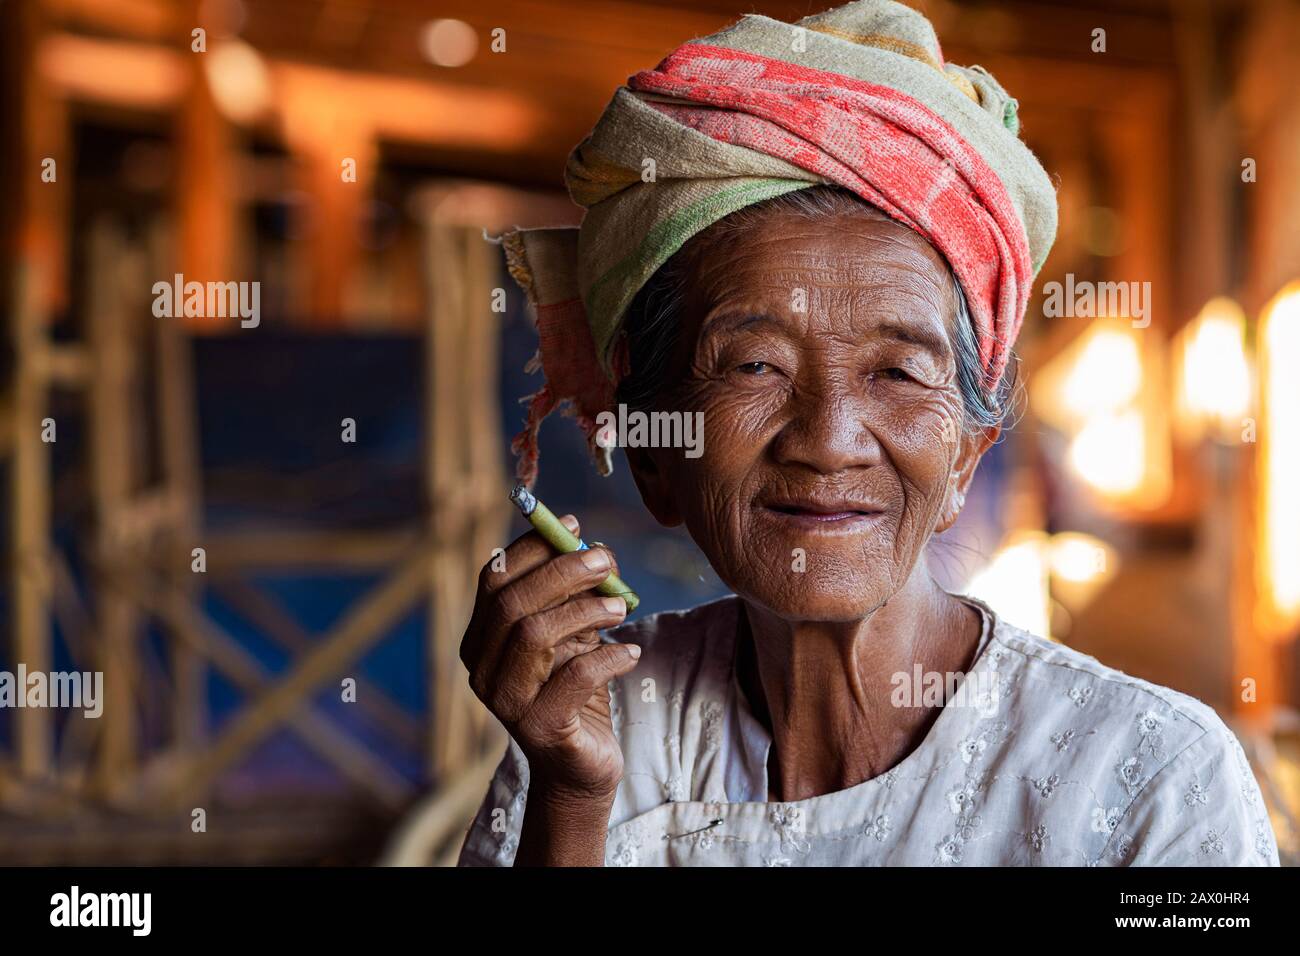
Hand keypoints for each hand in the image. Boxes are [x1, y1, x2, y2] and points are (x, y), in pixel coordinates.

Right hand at [460, 515, 639, 799]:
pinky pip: (574, 677)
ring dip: (586, 610)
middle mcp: (481, 670)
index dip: (532, 548)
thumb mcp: (571, 636)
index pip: (494, 579)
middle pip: (512, 603)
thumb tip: (588, 545)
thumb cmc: (574, 692)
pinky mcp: (539, 729)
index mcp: (480, 640)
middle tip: (607, 560)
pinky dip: (609, 656)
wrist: (579, 768)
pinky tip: (631, 654)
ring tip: (623, 608)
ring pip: (536, 635)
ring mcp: (505, 703)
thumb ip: (571, 597)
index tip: (573, 527)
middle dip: (563, 572)